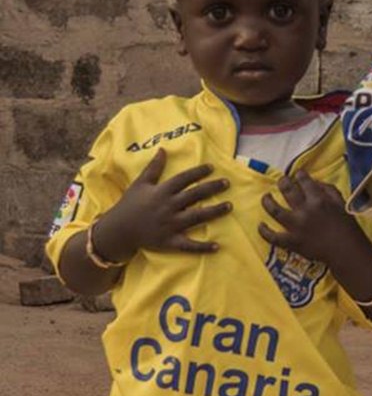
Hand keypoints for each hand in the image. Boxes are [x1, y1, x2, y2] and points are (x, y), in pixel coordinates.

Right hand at [93, 148, 230, 261]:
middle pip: (194, 195)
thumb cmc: (129, 205)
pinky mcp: (169, 242)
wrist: (117, 231)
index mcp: (161, 192)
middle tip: (227, 183)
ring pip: (196, 217)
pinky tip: (217, 246)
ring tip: (229, 206)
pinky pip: (188, 245)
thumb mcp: (140, 184)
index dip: (198, 172)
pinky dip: (202, 247)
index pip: (183, 179)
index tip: (212, 167)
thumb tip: (163, 149)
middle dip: (212, 188)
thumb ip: (153, 167)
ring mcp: (170, 225)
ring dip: (214, 211)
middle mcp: (167, 207)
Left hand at [258, 171, 363, 265]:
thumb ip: (328, 189)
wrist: (344, 250)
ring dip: (267, 201)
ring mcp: (296, 227)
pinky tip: (260, 225)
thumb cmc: (345, 225)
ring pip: (274, 210)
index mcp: (318, 199)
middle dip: (283, 182)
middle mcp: (304, 210)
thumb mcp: (341, 202)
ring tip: (266, 197)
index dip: (299, 175)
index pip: (303, 180)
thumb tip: (315, 182)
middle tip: (282, 181)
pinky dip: (264, 231)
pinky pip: (273, 236)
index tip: (297, 175)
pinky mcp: (292, 242)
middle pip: (287, 190)